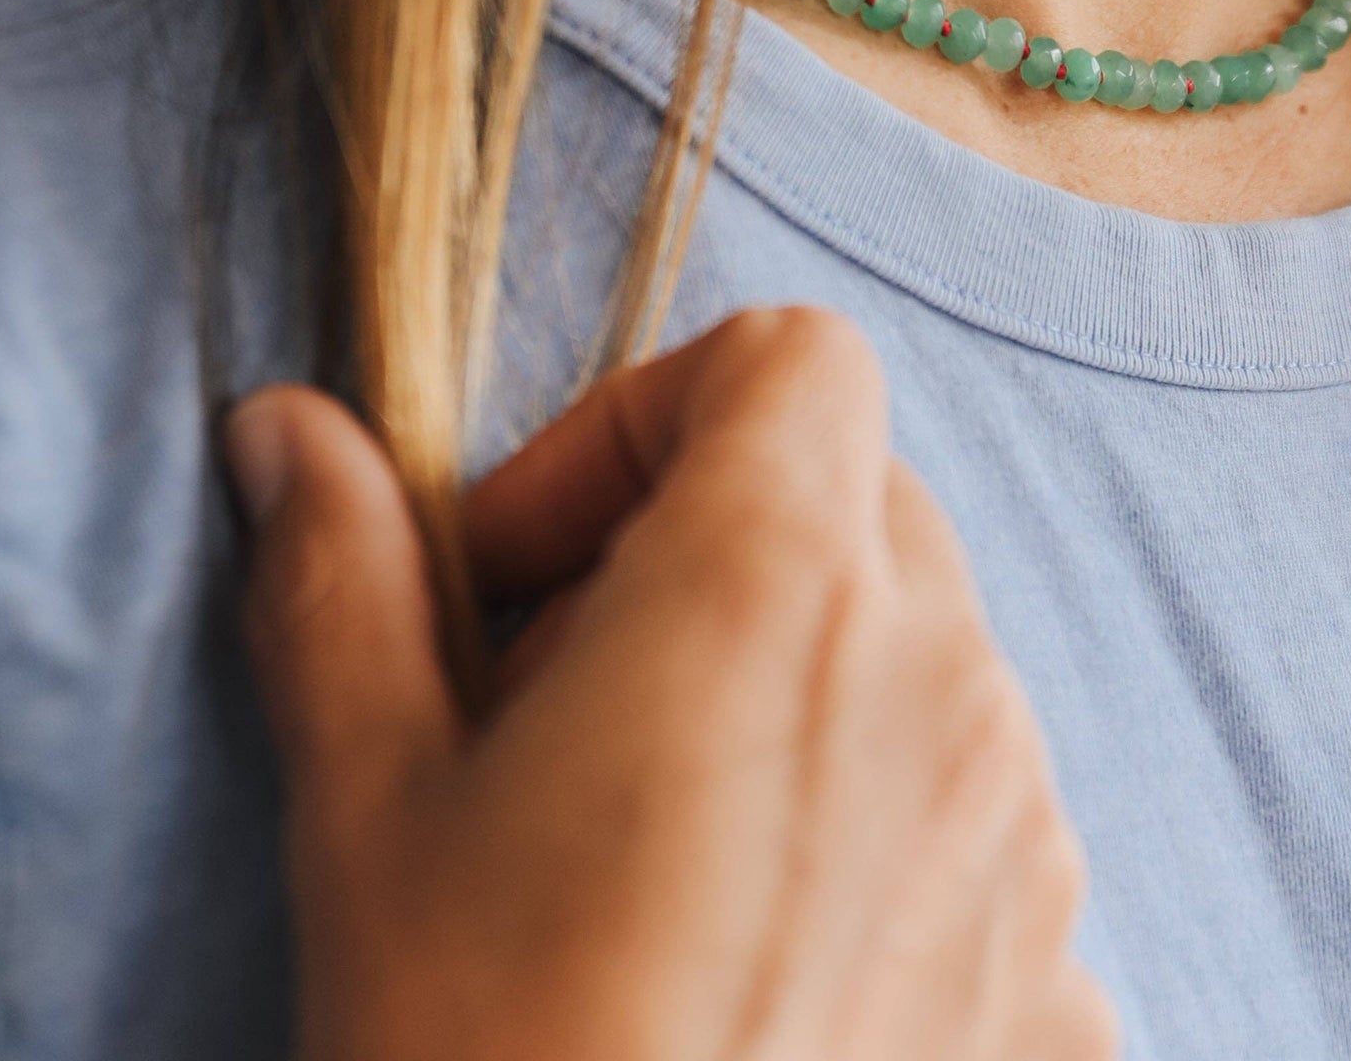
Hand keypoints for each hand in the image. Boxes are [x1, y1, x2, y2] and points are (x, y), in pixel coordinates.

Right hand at [226, 306, 1117, 1060]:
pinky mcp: (1058, 964)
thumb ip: (346, 581)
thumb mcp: (371, 806)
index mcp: (782, 586)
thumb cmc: (478, 1055)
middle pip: (852, 497)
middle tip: (572, 697)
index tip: (538, 563)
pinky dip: (878, 825)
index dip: (648, 416)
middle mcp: (943, 676)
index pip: (789, 359)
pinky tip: (760, 954)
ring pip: (919, 651)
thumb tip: (292, 432)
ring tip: (660, 845)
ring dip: (799, 689)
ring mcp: (1023, 823)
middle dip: (710, 547)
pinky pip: (974, 812)